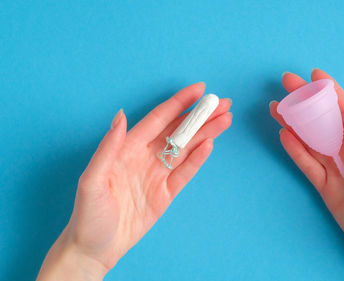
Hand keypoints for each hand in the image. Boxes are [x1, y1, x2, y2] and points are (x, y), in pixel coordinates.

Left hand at [37, 82, 231, 280]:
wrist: (96, 248)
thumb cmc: (89, 215)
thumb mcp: (91, 180)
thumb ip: (108, 147)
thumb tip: (121, 115)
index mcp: (127, 148)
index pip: (158, 119)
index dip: (179, 103)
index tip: (199, 89)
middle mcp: (145, 156)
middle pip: (178, 130)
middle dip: (200, 115)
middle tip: (222, 103)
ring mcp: (157, 174)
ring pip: (186, 148)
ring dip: (206, 132)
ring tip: (225, 119)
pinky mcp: (166, 193)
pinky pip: (185, 172)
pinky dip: (198, 158)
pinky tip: (211, 144)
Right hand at [270, 69, 343, 279]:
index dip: (333, 94)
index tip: (316, 76)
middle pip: (326, 122)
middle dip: (307, 102)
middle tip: (287, 84)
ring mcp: (339, 171)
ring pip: (313, 141)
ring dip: (295, 123)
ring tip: (277, 107)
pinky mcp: (328, 189)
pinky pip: (308, 165)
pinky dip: (296, 150)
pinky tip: (284, 135)